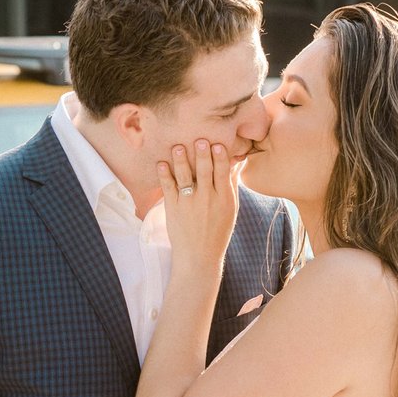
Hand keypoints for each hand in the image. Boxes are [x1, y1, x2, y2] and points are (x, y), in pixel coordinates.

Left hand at [159, 139, 239, 270]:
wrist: (199, 256)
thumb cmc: (218, 231)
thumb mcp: (231, 209)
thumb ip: (231, 185)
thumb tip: (236, 162)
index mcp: (224, 198)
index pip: (223, 173)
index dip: (220, 158)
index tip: (217, 143)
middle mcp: (207, 200)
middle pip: (205, 172)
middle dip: (202, 156)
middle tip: (199, 140)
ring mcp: (189, 204)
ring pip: (185, 178)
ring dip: (181, 161)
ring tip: (178, 147)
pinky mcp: (173, 209)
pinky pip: (168, 189)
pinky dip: (165, 176)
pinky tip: (161, 164)